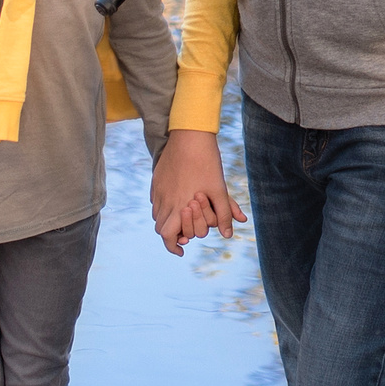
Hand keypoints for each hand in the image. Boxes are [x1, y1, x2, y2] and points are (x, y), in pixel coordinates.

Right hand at [150, 129, 245, 256]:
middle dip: (172, 235)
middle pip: (160, 228)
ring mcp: (159, 189)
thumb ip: (224, 214)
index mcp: (179, 206)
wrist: (190, 135)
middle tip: (184, 236)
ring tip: (181, 219)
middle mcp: (165, 200)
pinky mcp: (157, 180)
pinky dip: (164, 207)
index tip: (181, 250)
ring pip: (157, 214)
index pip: (168, 236)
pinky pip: (156, 200)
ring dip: (168, 221)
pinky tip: (176, 202)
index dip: (173, 247)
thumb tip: (228, 235)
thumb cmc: (207, 162)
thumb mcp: (219, 189)